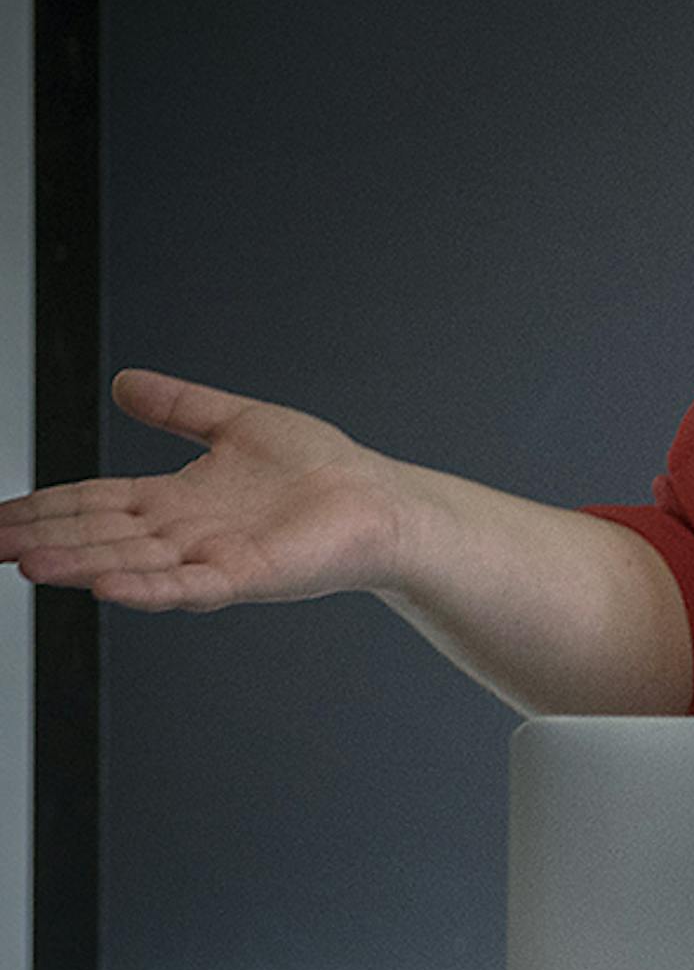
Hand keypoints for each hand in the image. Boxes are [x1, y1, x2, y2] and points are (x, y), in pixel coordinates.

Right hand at [0, 369, 404, 610]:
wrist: (381, 500)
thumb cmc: (320, 468)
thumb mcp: (235, 422)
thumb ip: (179, 407)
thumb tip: (127, 381)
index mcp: (175, 500)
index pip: (93, 501)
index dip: (43, 506)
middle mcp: (184, 533)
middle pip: (98, 535)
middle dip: (41, 538)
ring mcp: (212, 557)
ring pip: (131, 563)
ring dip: (79, 563)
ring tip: (26, 563)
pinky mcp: (248, 574)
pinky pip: (190, 585)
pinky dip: (149, 588)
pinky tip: (107, 586)